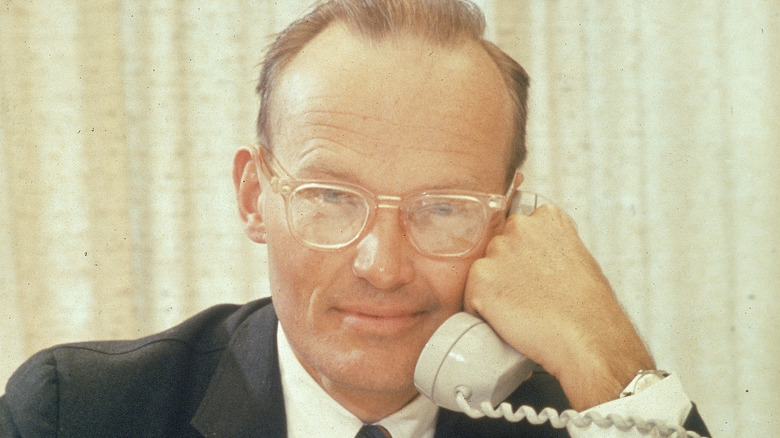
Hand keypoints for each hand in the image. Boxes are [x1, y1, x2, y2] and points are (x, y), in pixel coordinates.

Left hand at [463, 205, 654, 409]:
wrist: (587, 337)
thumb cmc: (588, 307)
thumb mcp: (578, 258)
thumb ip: (551, 246)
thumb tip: (535, 257)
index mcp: (546, 217)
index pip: (519, 232)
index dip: (525, 259)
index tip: (536, 277)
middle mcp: (519, 226)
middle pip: (498, 249)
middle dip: (506, 272)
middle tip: (529, 297)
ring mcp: (498, 251)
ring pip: (484, 273)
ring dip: (494, 291)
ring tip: (522, 310)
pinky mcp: (480, 277)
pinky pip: (471, 296)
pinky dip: (483, 312)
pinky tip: (507, 321)